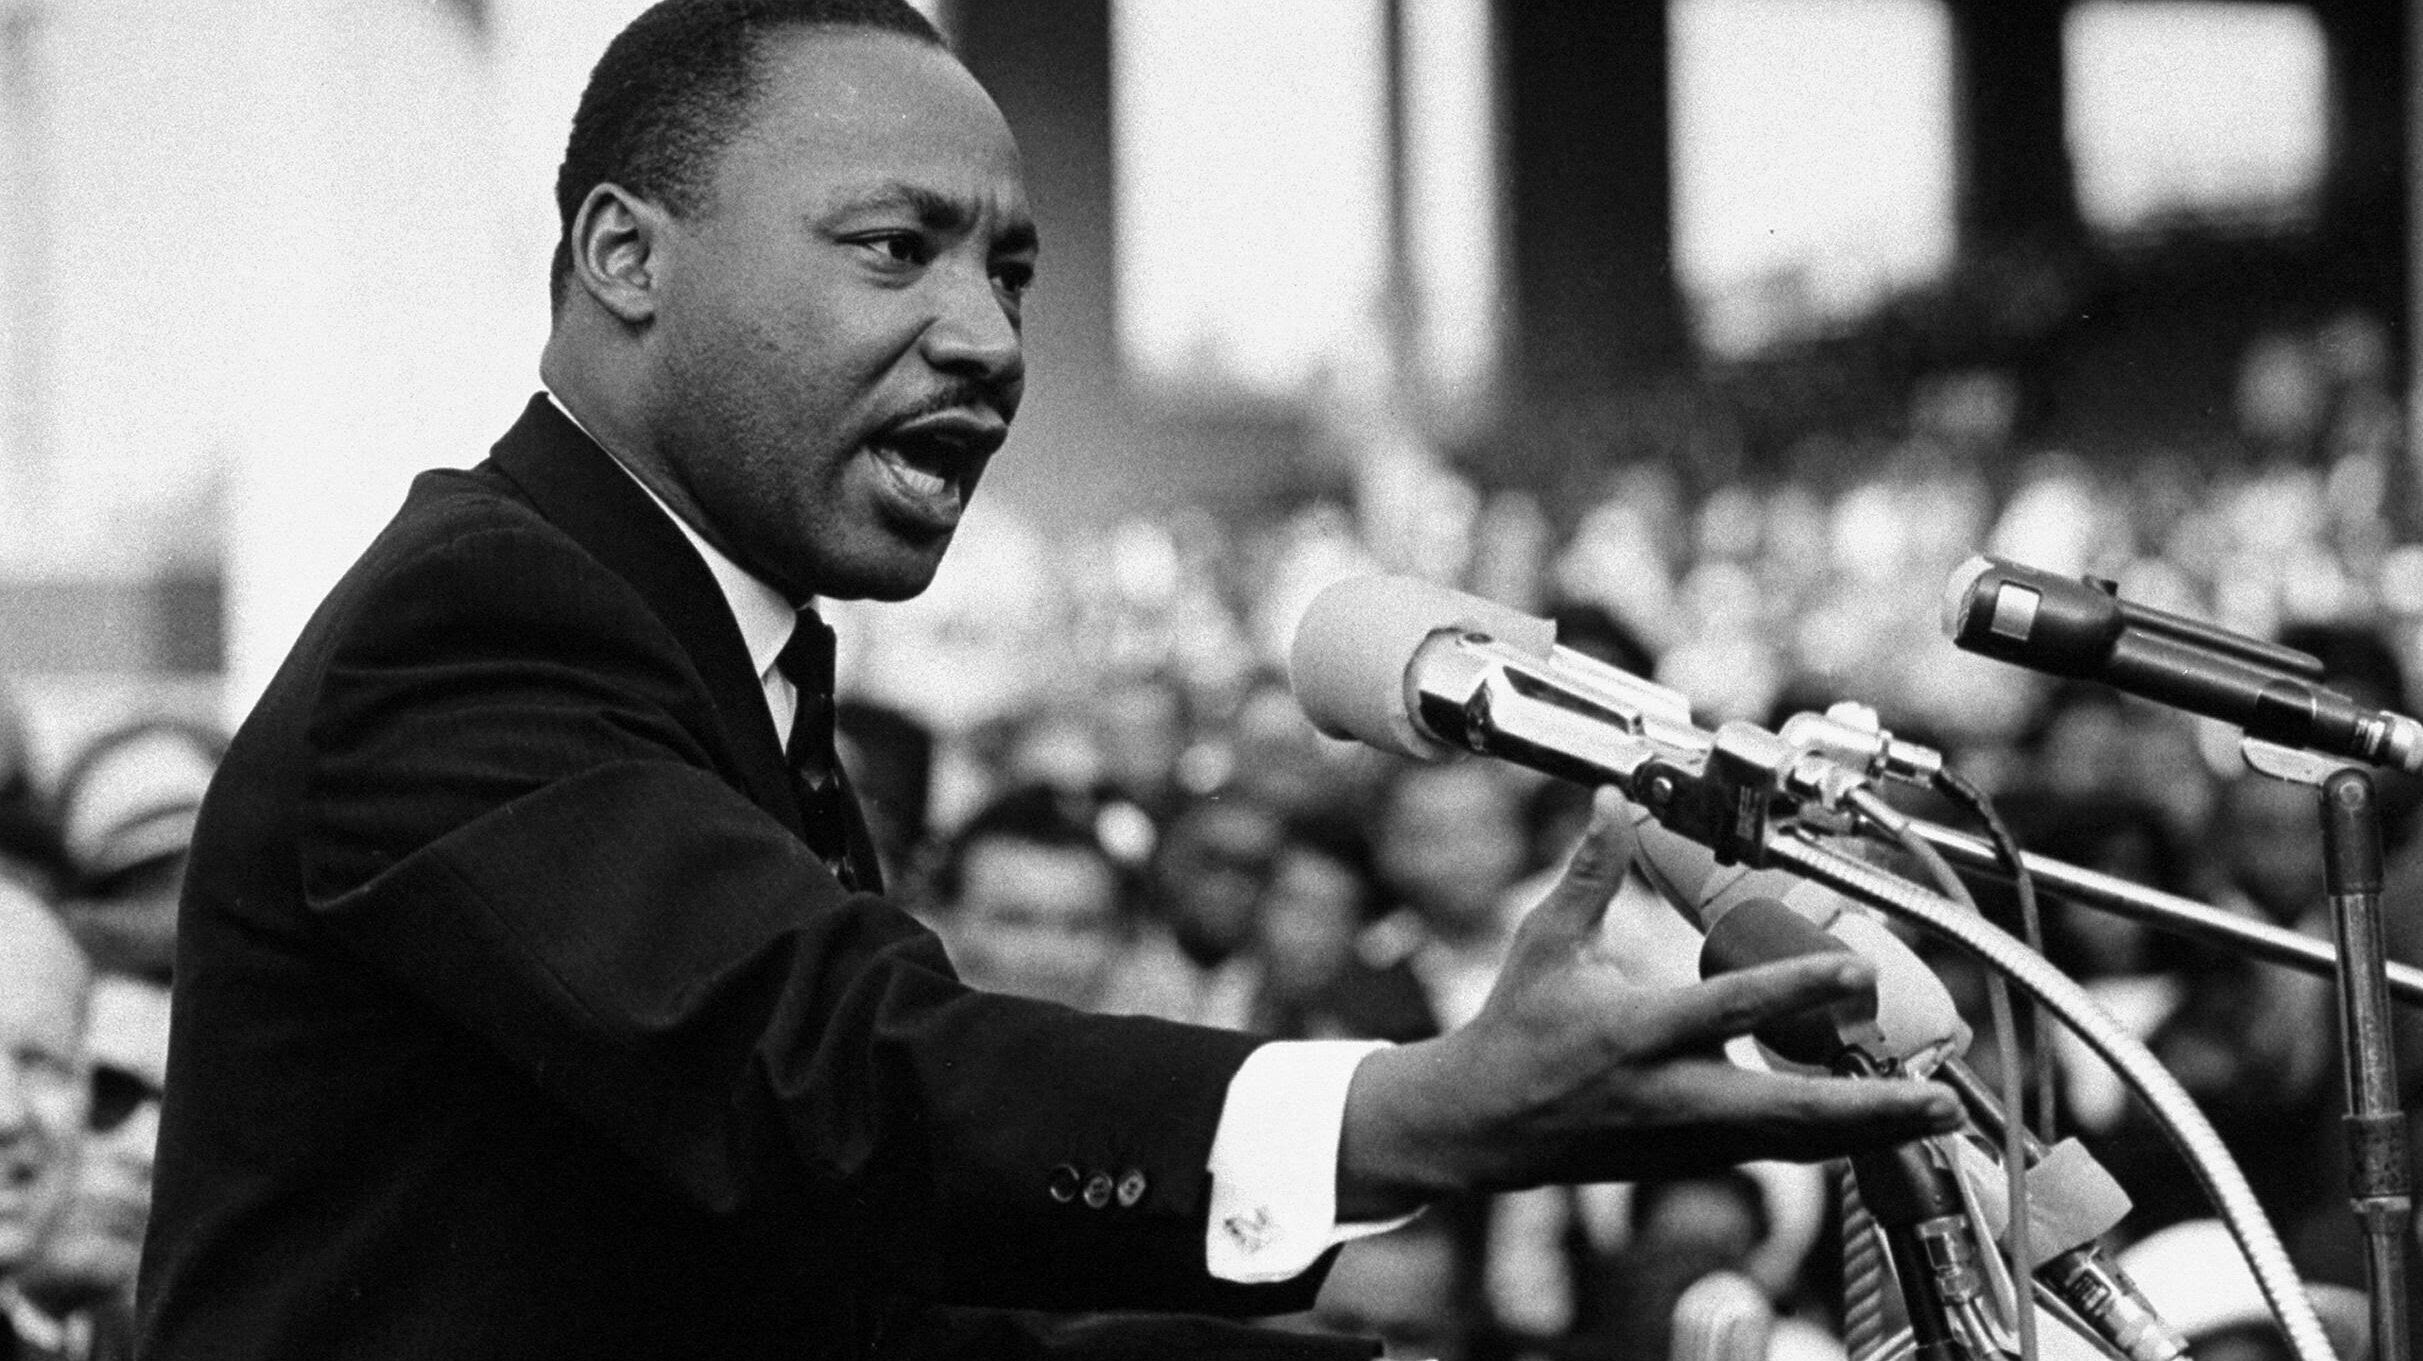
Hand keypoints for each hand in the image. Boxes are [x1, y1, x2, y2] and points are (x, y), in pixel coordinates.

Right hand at [1336, 788, 1961, 1216]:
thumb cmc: (1516, 1031)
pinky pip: (1775, 1151)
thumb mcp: (1546, 944)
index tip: (1858, 970)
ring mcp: (1686, 1139)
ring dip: (1871, 1131)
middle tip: (1942, 1099)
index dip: (1799, 990)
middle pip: (1788, 1110)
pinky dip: (1831, 1140)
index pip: (1730, 1008)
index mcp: (1637, 1033)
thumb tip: (1611, 801)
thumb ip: (1589, 874)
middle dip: (1871, 1108)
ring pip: (1794, 1142)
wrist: (1483, 1126)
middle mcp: (1671, 1095)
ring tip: (1941, 1118)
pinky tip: (1881, 1127)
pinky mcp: (1692, 1161)